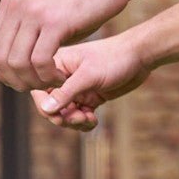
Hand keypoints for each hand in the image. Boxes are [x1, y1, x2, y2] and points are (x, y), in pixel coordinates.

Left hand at [0, 0, 132, 90]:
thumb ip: (28, 27)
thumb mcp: (48, 9)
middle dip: (17, 80)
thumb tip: (15, 56)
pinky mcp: (56, 21)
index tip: (25, 80)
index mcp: (11, 1)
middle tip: (41, 86)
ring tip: (54, 82)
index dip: (2, 71)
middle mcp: (17, 5)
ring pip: (18, 62)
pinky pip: (40, 60)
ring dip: (35, 81)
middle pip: (0, 58)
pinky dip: (49, 76)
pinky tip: (62, 76)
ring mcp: (35, 12)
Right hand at [30, 33, 151, 131]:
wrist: (140, 57)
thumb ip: (67, 92)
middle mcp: (64, 77)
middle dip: (62, 117)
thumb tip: (46, 110)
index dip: (46, 106)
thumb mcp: (89, 75)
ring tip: (88, 120)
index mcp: (57, 64)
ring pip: (65, 114)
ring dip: (73, 122)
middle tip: (78, 118)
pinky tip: (94, 120)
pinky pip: (79, 116)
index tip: (60, 114)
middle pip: (51, 106)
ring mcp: (77, 88)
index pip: (38, 90)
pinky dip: (84, 122)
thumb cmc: (114, 59)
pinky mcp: (89, 97)